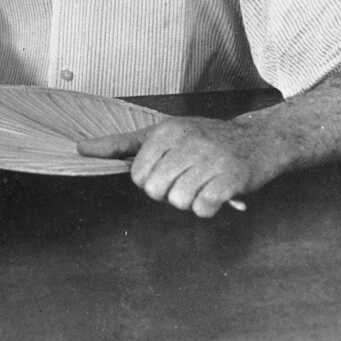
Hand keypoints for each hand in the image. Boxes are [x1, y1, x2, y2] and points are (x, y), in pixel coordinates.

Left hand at [78, 117, 274, 217]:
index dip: (151, 181)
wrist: (260, 139)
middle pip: (155, 190)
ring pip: (178, 201)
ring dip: (189, 202)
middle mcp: (187, 142)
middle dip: (169, 193)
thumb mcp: (162, 132)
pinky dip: (207, 209)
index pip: (137, 175)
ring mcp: (210, 160)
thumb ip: (121, 144)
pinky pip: (203, 209)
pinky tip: (216, 194)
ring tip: (203, 185)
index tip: (168, 171)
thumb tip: (80, 149)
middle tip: (187, 180)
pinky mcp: (231, 179)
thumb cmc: (205, 138)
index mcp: (167, 131)